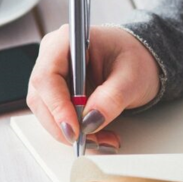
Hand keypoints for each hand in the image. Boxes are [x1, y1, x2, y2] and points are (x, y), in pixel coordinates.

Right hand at [27, 25, 160, 150]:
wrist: (139, 61)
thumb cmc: (134, 58)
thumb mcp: (132, 77)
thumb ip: (112, 98)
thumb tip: (91, 120)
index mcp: (68, 41)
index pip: (47, 76)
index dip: (57, 105)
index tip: (74, 129)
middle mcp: (53, 57)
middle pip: (42, 98)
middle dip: (65, 125)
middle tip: (93, 140)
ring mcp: (53, 76)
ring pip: (47, 113)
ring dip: (72, 132)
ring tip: (103, 140)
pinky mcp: (58, 93)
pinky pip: (57, 118)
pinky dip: (76, 131)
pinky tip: (97, 135)